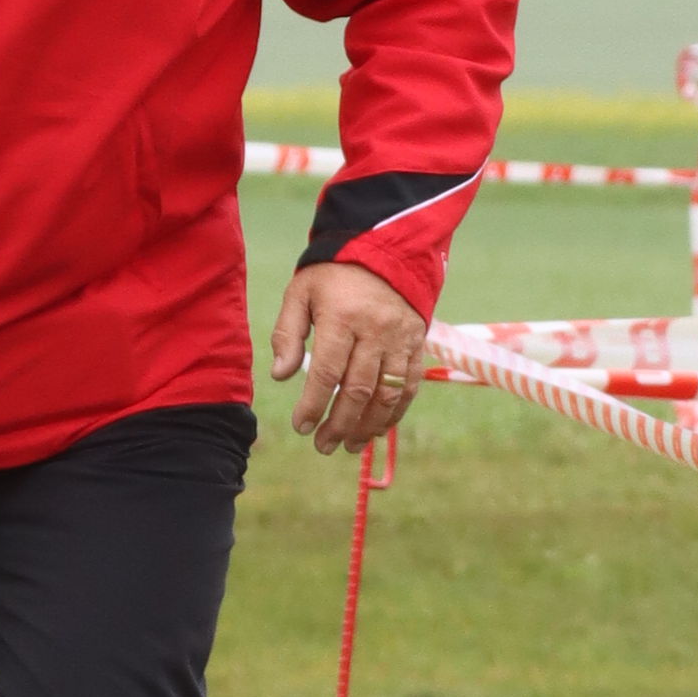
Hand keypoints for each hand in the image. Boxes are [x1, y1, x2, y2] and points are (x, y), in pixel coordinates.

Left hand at [274, 257, 428, 453]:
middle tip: (322, 445)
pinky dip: (393, 413)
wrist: (385, 250)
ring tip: (348, 445)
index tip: (301, 426)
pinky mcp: (416, 344)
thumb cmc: (333, 275)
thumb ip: (287, 334)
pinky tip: (375, 429)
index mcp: (342, 317)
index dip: (313, 405)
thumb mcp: (301, 293)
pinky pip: (408, 386)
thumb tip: (280, 376)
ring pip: (386, 394)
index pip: (326, 372)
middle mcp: (375, 330)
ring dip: (367, 426)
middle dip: (338, 424)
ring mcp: (400, 339)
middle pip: (357, 390)